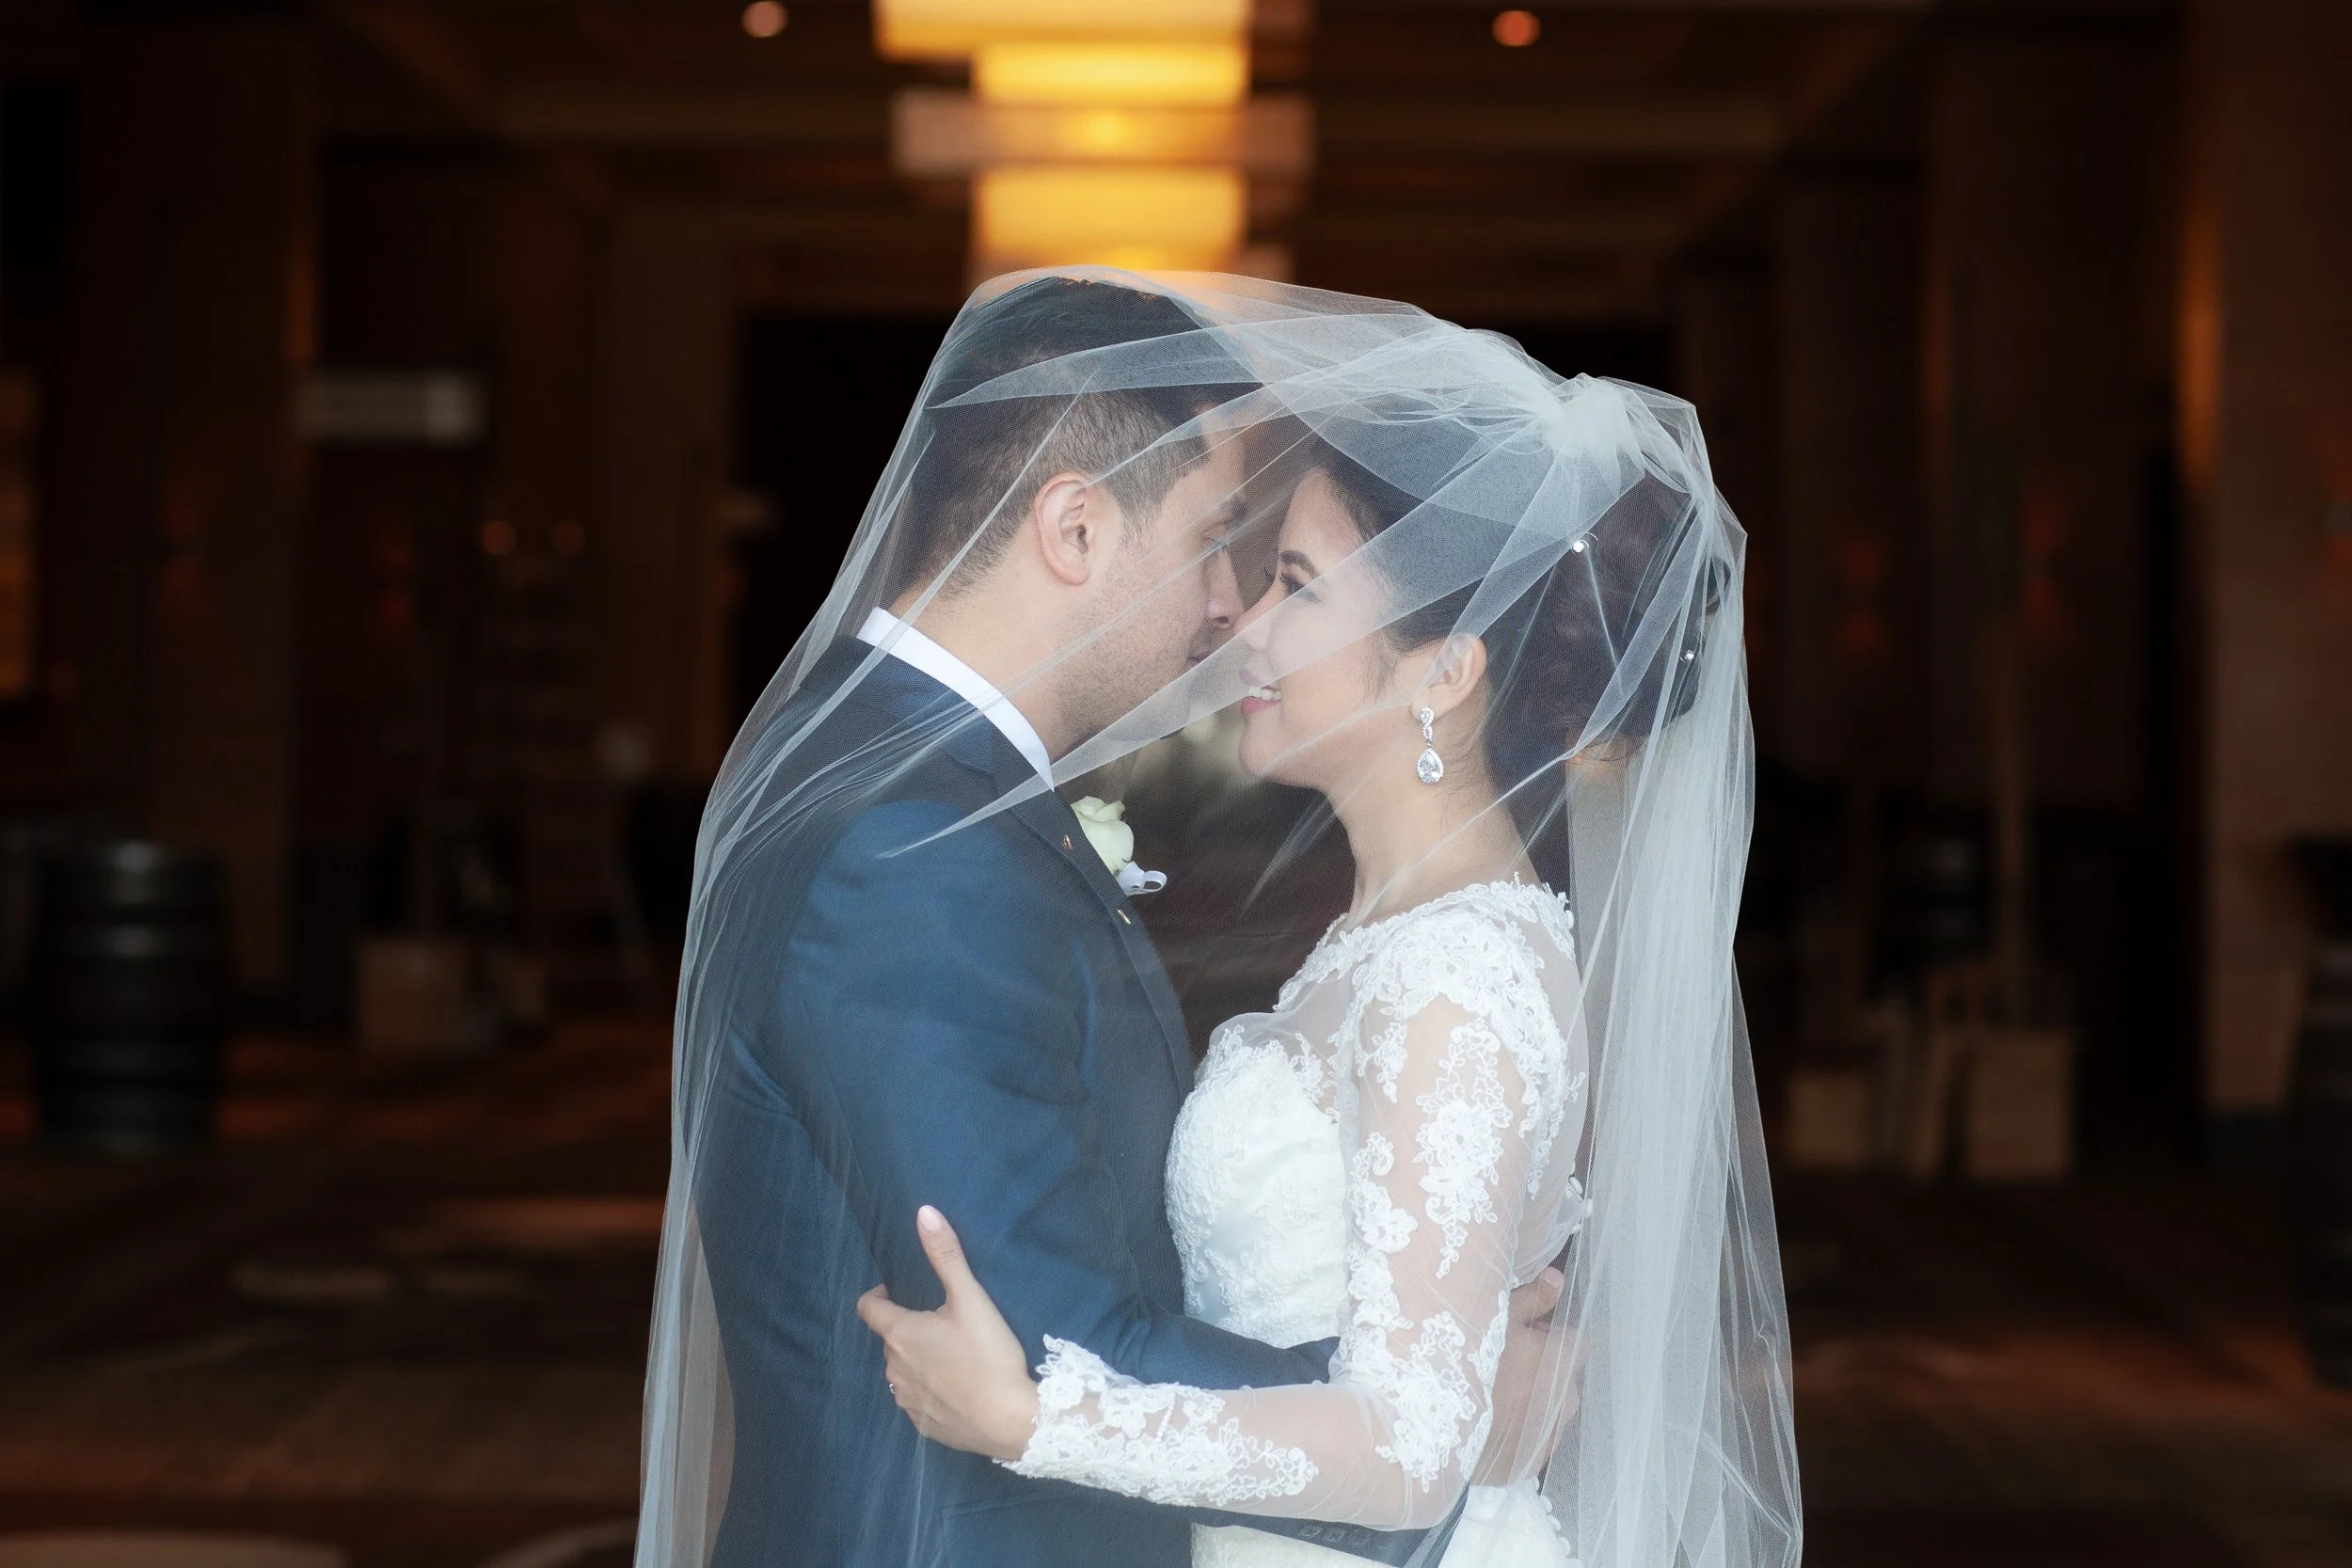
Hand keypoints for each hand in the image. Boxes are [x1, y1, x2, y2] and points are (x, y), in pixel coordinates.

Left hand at [855, 1205, 1040, 1460]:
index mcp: (899, 1334)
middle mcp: (893, 1368)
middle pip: (889, 1340)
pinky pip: (917, 1400)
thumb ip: (946, 1256)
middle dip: (907, 1328)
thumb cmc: (988, 1354)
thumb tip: (923, 1212)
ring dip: (916, 1361)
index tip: (898, 1291)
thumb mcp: (971, 1299)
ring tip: (951, 1356)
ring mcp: (906, 1400)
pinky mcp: (922, 1426)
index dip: (879, 1296)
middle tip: (941, 1323)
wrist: (1009, 1420)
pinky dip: (930, 1390)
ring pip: (902, 1371)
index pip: (868, 1308)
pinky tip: (958, 1389)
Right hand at [1470, 1266, 1578, 1485]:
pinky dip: (1521, 1431)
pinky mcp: (1532, 1464)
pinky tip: (1492, 1425)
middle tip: (1505, 1362)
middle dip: (1543, 1367)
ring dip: (1534, 1400)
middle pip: (1564, 1376)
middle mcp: (1567, 1400)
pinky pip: (1534, 1439)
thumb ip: (1533, 1299)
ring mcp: (1551, 1436)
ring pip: (1551, 1409)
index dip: (1552, 1334)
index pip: (1577, 1342)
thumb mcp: (1498, 1318)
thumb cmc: (1469, 1362)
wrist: (1437, 1427)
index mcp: (1563, 1361)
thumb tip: (1558, 1278)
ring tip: (1495, 1396)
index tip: (1526, 1334)